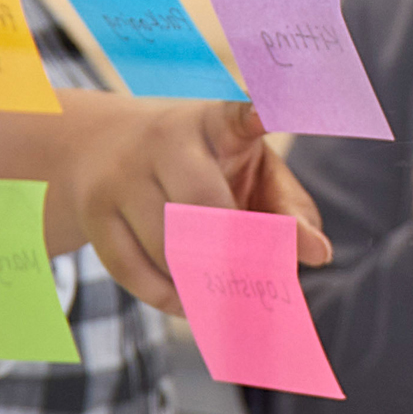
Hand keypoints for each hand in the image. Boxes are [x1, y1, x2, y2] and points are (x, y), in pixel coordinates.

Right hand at [56, 99, 334, 314]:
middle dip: (233, 250)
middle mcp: (165, 139)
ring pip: (168, 248)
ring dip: (201, 281)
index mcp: (216, 122)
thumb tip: (318, 254)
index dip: (255, 114)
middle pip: (202, 205)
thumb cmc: (204, 166)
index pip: (236, 115)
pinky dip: (166, 296)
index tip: (266, 112)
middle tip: (255, 280)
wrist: (100, 145)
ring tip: (224, 293)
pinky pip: (133, 270)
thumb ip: (289, 209)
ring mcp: (123, 173)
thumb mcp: (250, 170)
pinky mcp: (94, 210)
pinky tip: (188, 302)